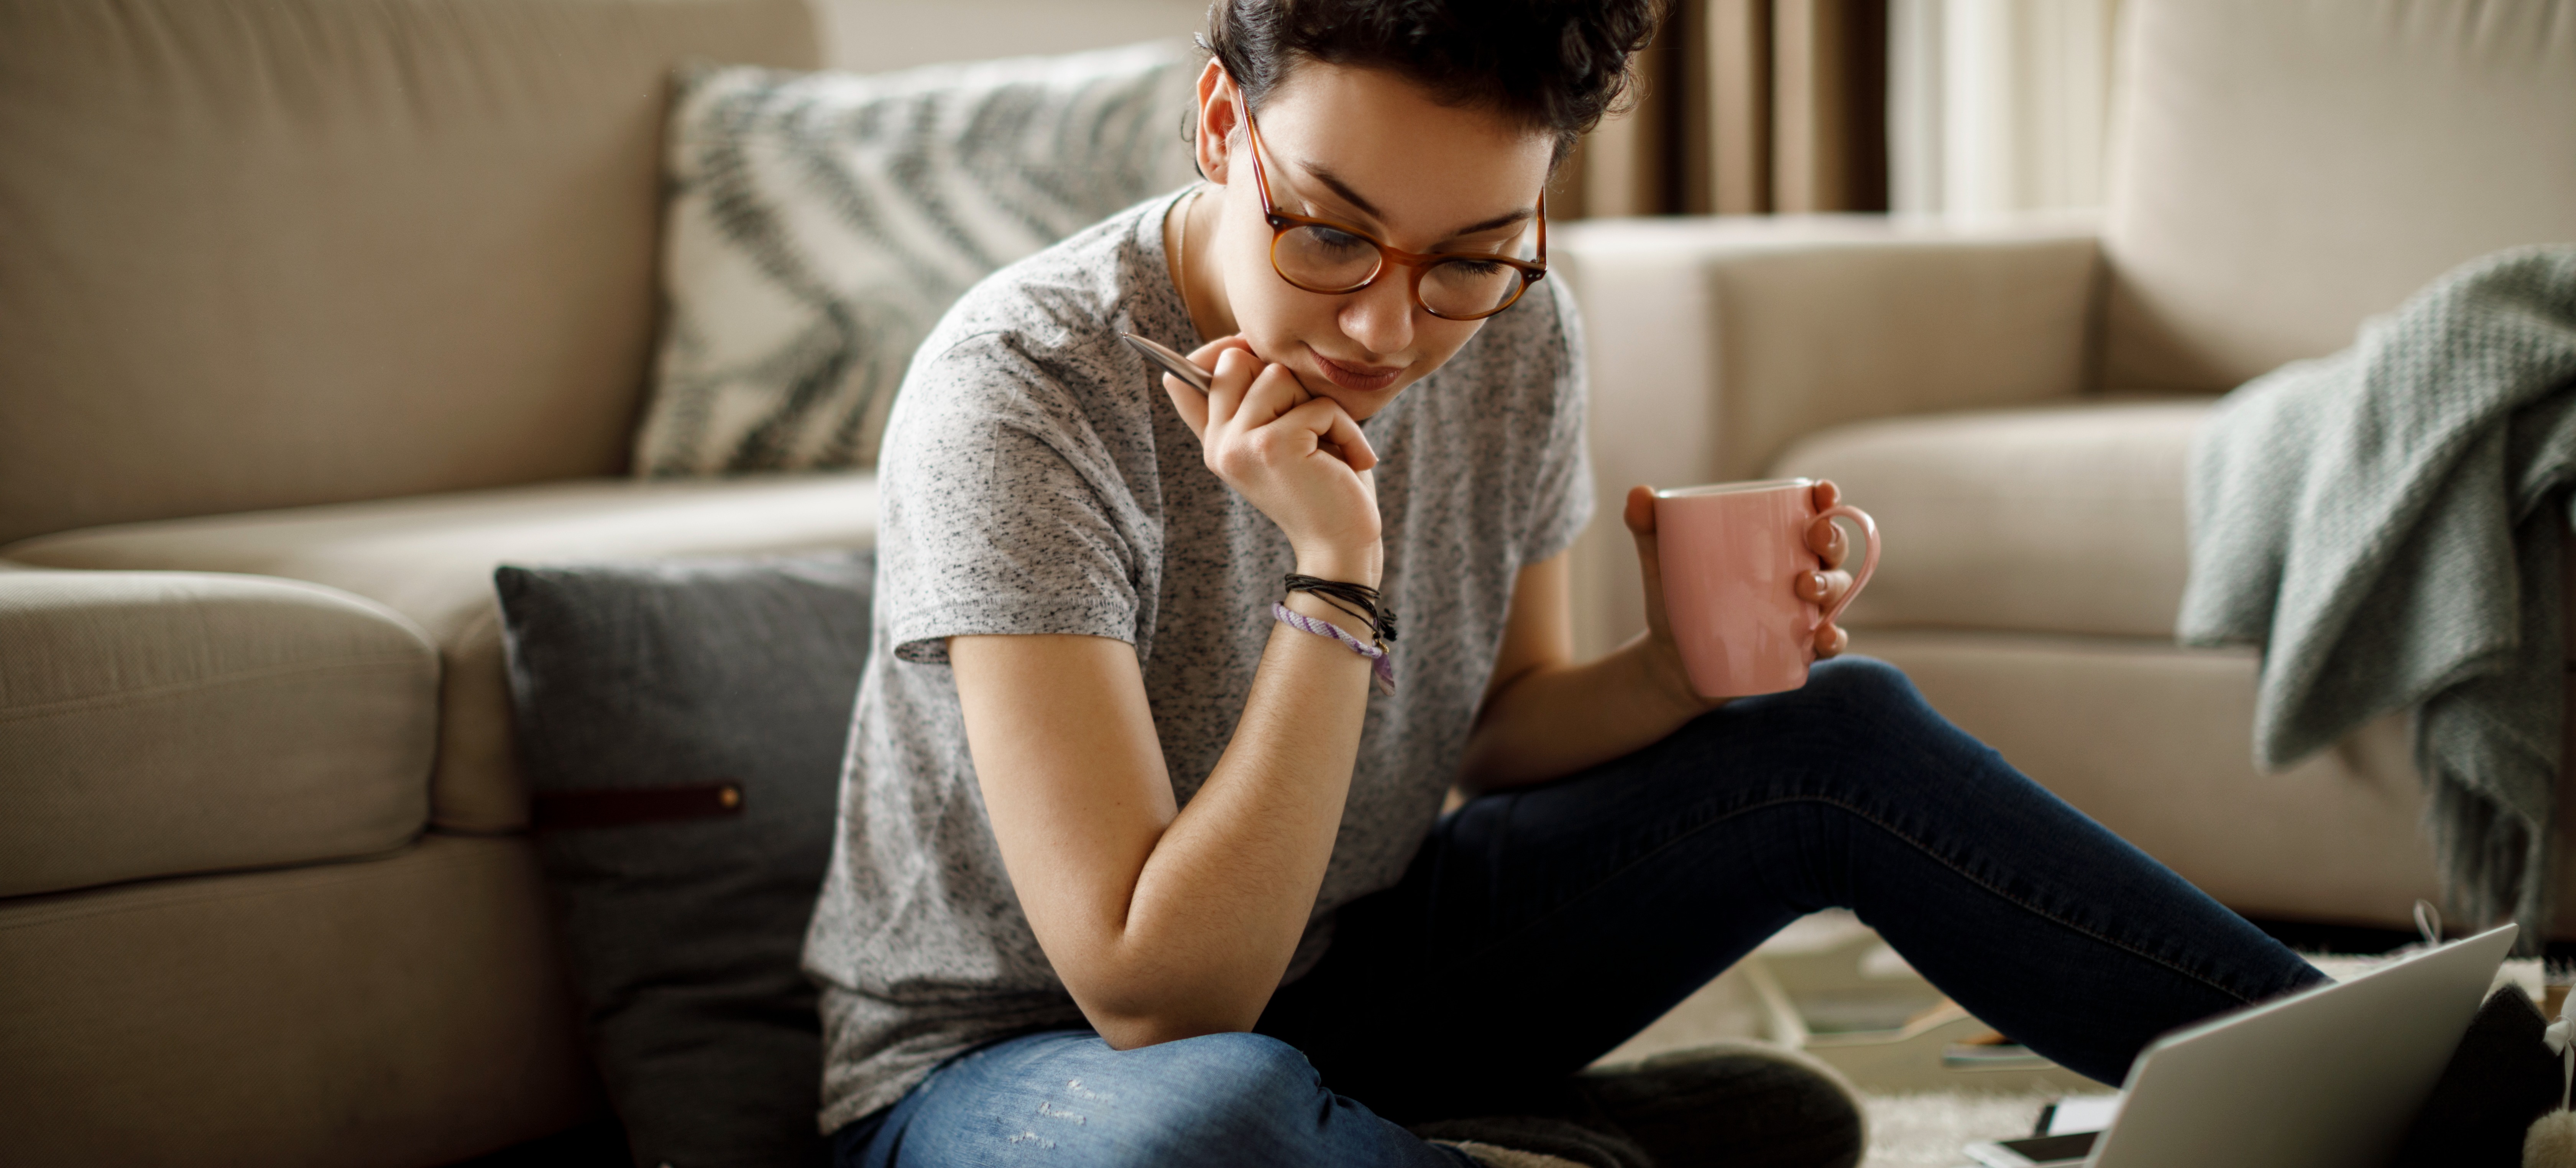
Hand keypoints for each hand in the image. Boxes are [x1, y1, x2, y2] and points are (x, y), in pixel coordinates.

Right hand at [1161, 336, 1382, 582]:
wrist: (1341, 546)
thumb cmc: (1322, 487)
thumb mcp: (1279, 440)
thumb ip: (1248, 405)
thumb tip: (1213, 354)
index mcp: (1215, 442)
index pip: (1185, 377)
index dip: (1221, 352)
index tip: (1252, 355)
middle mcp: (1217, 445)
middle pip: (1236, 360)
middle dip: (1283, 380)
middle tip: (1307, 423)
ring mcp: (1238, 445)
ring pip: (1277, 375)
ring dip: (1319, 406)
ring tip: (1329, 445)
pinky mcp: (1271, 447)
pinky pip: (1317, 405)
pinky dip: (1346, 429)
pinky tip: (1350, 461)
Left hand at [1622, 479, 1858, 706]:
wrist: (1670, 659)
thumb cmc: (1677, 598)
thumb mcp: (1661, 562)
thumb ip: (1649, 528)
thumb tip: (1638, 493)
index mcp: (1777, 542)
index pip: (1811, 513)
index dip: (1826, 499)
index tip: (1822, 491)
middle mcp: (1800, 571)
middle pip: (1832, 549)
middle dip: (1832, 539)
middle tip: (1814, 538)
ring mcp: (1803, 610)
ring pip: (1836, 592)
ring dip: (1830, 586)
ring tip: (1806, 587)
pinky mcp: (1799, 647)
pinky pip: (1829, 641)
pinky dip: (1833, 639)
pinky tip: (1823, 637)